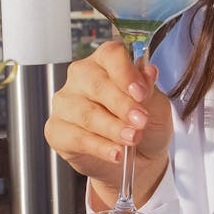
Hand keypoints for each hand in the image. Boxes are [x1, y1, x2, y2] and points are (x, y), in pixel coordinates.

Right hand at [45, 40, 172, 208]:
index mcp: (107, 62)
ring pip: (86, 113)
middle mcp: (82, 77)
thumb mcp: (157, 105)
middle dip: (122, 105)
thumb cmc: (146, 124)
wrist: (139, 159)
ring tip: (132, 138)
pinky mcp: (57, 130)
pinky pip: (76, 137)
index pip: (111, 54)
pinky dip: (100, 147)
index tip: (141, 93)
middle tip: (141, 122)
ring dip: (112, 128)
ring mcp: (66, 103)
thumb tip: (148, 72)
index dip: (126, 72)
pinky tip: (116, 152)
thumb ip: (150, 90)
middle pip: (96, 83)